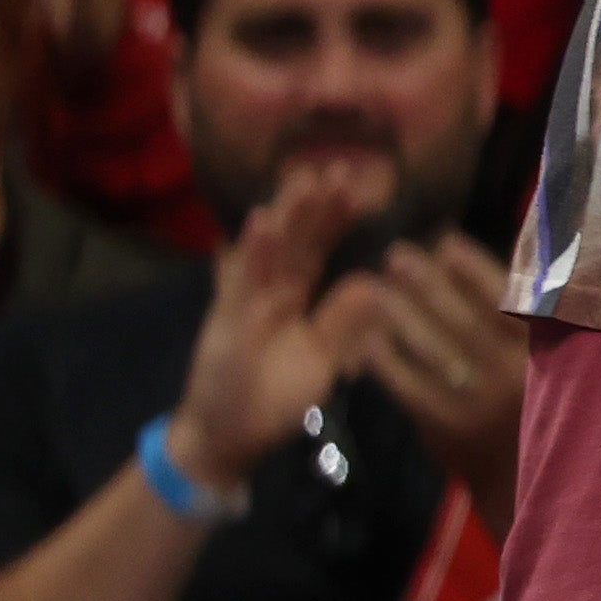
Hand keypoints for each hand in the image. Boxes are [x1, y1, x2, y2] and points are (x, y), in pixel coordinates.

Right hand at [170, 157, 386, 490]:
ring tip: (304, 179)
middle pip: (295, 241)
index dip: (334, 220)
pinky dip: (252, 252)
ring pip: (269, 251)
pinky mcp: (227, 320)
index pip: (317, 250)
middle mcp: (268, 291)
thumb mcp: (322, 359)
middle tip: (338, 165)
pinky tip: (262, 222)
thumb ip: (341, 322)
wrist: (227, 434)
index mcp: (292, 298)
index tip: (357, 187)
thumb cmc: (272, 396)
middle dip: (314, 204)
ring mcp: (245, 302)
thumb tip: (374, 284)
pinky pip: (241, 282)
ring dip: (286, 214)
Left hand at [352, 231, 527, 536]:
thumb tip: (510, 266)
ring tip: (377, 286)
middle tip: (397, 254)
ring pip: (433, 349)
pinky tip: (370, 338)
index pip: (510, 301)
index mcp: (550, 355)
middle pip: (463, 318)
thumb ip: (536, 323)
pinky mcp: (450, 430)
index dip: (475, 270)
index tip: (446, 242)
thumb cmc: (550, 411)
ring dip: (400, 313)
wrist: (539, 487)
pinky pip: (410, 387)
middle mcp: (516, 376)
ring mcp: (480, 405)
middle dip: (427, 283)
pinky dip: (387, 361)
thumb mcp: (562, 365)